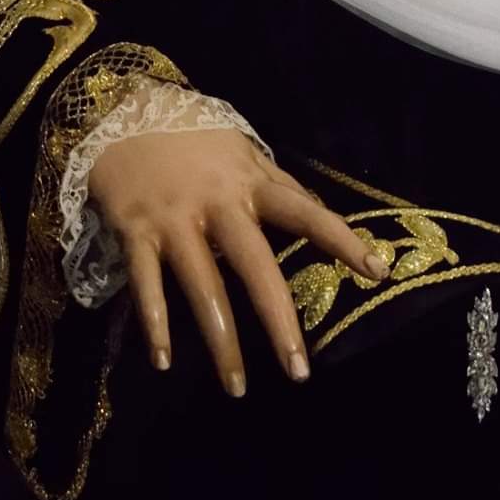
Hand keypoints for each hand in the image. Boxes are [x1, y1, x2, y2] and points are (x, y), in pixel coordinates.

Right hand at [87, 116, 386, 395]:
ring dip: (221, 341)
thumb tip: (318, 212)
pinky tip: (164, 361)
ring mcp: (176, 220)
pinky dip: (154, 324)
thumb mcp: (242, 152)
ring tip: (237, 388)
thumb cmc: (193, 137)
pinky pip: (146, 285)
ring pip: (202, 286)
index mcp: (251, 183)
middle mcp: (218, 204)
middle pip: (255, 265)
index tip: (377, 270)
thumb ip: (275, 184)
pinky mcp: (136, 232)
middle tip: (299, 371)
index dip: (341, 240)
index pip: (306, 212)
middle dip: (279, 319)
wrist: (122, 111)